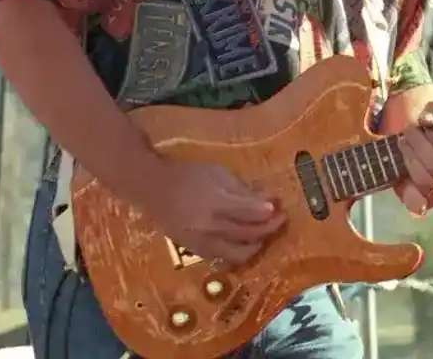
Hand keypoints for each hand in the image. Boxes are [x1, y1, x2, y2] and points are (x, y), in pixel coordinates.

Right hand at [146, 160, 285, 266]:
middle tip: (280, 219)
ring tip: (264, 234)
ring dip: (256, 244)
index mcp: (215, 203)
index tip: (280, 208)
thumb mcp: (217, 173)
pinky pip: (224, 258)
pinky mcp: (196, 251)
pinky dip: (239, 253)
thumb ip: (243, 189)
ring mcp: (202, 242)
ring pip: (238, 253)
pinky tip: (246, 243)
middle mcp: (210, 226)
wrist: (152, 190)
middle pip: (247, 233)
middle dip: (268, 228)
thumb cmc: (188, 176)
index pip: (248, 212)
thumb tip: (269, 199)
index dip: (267, 212)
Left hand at [395, 101, 432, 217]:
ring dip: (410, 159)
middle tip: (409, 131)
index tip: (428, 129)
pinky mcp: (421, 205)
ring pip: (424, 182)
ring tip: (402, 142)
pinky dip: (407, 190)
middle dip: (420, 147)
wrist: (412, 145)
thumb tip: (430, 113)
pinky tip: (401, 175)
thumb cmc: (429, 131)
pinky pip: (416, 205)